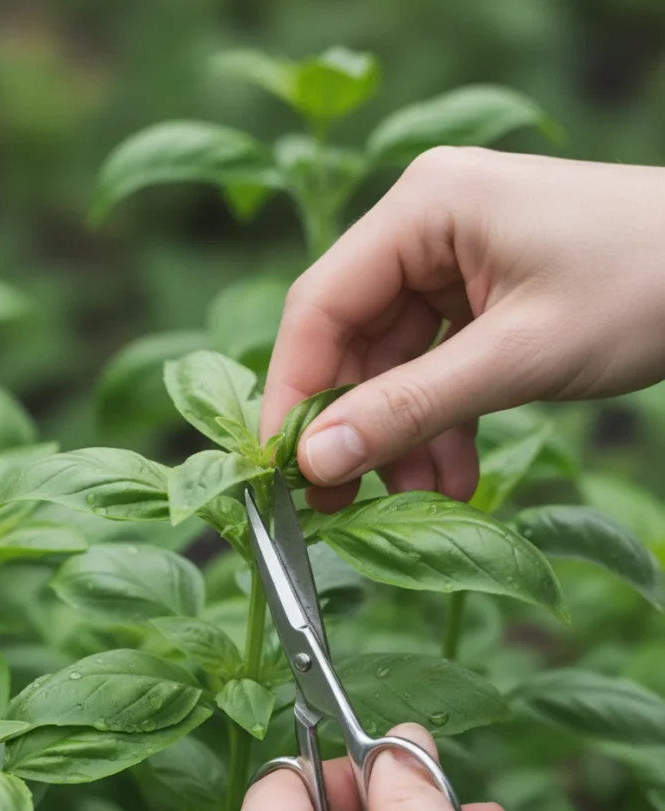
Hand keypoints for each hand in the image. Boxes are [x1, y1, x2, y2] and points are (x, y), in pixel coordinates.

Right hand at [261, 148, 664, 509]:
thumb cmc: (646, 284)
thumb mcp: (518, 357)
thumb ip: (410, 409)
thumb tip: (316, 460)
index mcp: (424, 207)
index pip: (319, 306)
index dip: (295, 394)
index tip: (285, 469)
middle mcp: (426, 223)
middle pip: (352, 337)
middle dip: (357, 424)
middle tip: (346, 500)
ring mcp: (453, 256)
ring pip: (394, 361)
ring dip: (405, 434)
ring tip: (429, 498)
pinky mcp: (480, 290)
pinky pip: (436, 363)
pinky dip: (441, 420)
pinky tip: (455, 474)